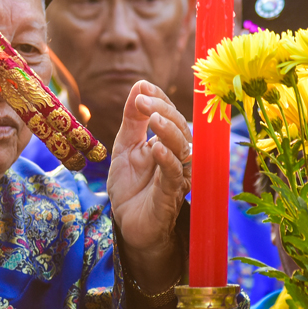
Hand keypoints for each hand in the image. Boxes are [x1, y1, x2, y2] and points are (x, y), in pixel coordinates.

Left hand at [106, 81, 191, 287]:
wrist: (127, 224)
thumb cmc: (130, 187)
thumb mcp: (125, 147)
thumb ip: (132, 120)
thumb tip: (140, 84)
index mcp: (169, 143)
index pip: (171, 115)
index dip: (160, 100)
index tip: (143, 88)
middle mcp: (178, 157)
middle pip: (180, 128)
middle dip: (163, 111)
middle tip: (143, 102)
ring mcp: (177, 175)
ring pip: (183, 148)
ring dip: (168, 131)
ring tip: (152, 119)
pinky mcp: (171, 195)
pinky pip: (175, 174)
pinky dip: (167, 159)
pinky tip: (156, 148)